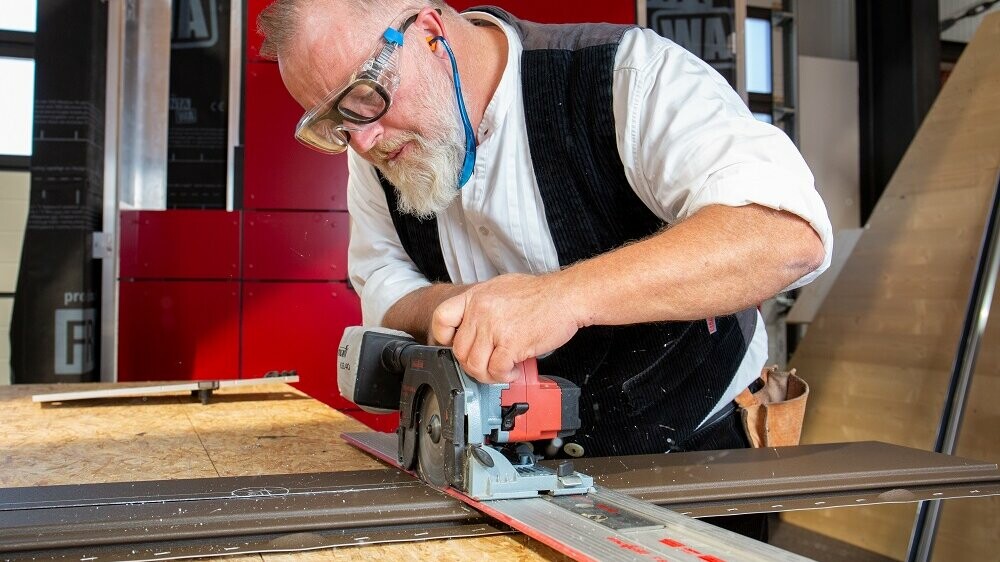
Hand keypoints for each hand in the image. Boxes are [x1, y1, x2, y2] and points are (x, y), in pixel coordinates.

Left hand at [430, 273, 581, 382]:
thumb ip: (482, 307)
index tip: (455, 347)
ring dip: (488, 374)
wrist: (566, 296)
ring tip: (502, 370)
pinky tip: (513, 370)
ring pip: (474, 365)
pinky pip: (496, 371)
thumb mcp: (501, 289)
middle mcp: (480, 310)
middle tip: (488, 365)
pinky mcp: (510, 343)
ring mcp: (494, 327)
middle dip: (473, 365)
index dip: (444, 338)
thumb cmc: (540, 294)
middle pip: (459, 350)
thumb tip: (473, 330)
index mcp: (475, 296)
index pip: (441, 319)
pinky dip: (504, 377)